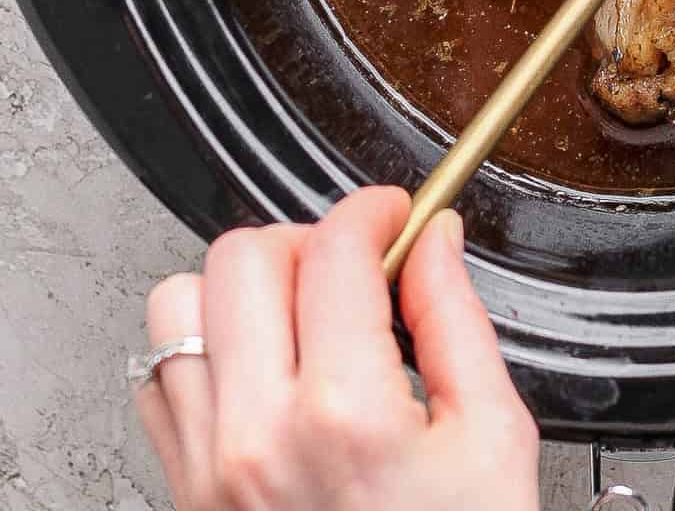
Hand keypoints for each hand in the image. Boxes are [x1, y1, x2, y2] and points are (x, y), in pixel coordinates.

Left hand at [136, 187, 539, 510]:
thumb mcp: (492, 439)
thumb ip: (457, 320)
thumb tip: (434, 239)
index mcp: (345, 414)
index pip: (334, 247)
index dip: (373, 210)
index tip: (393, 215)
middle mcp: (258, 436)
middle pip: (244, 257)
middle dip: (306, 240)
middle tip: (352, 267)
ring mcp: (208, 467)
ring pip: (181, 305)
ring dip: (243, 292)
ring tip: (301, 317)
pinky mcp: (184, 492)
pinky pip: (162, 378)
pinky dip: (205, 352)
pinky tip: (265, 372)